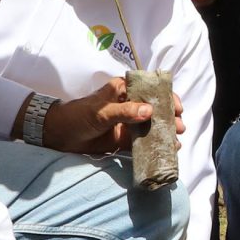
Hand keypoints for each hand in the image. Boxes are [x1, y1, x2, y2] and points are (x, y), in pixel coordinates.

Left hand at [43, 75, 184, 154]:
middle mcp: (130, 105)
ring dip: (165, 132)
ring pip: (152, 126)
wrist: (59, 135)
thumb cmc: (78, 115)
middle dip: (169, 117)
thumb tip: (149, 112)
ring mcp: (128, 123)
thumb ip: (124, 112)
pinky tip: (166, 150)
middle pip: (156, 109)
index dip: (166, 97)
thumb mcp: (100, 111)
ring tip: (175, 141)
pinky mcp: (125, 139)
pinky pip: (144, 142)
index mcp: (124, 90)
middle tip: (179, 127)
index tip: (177, 108)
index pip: (150, 90)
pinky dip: (155, 145)